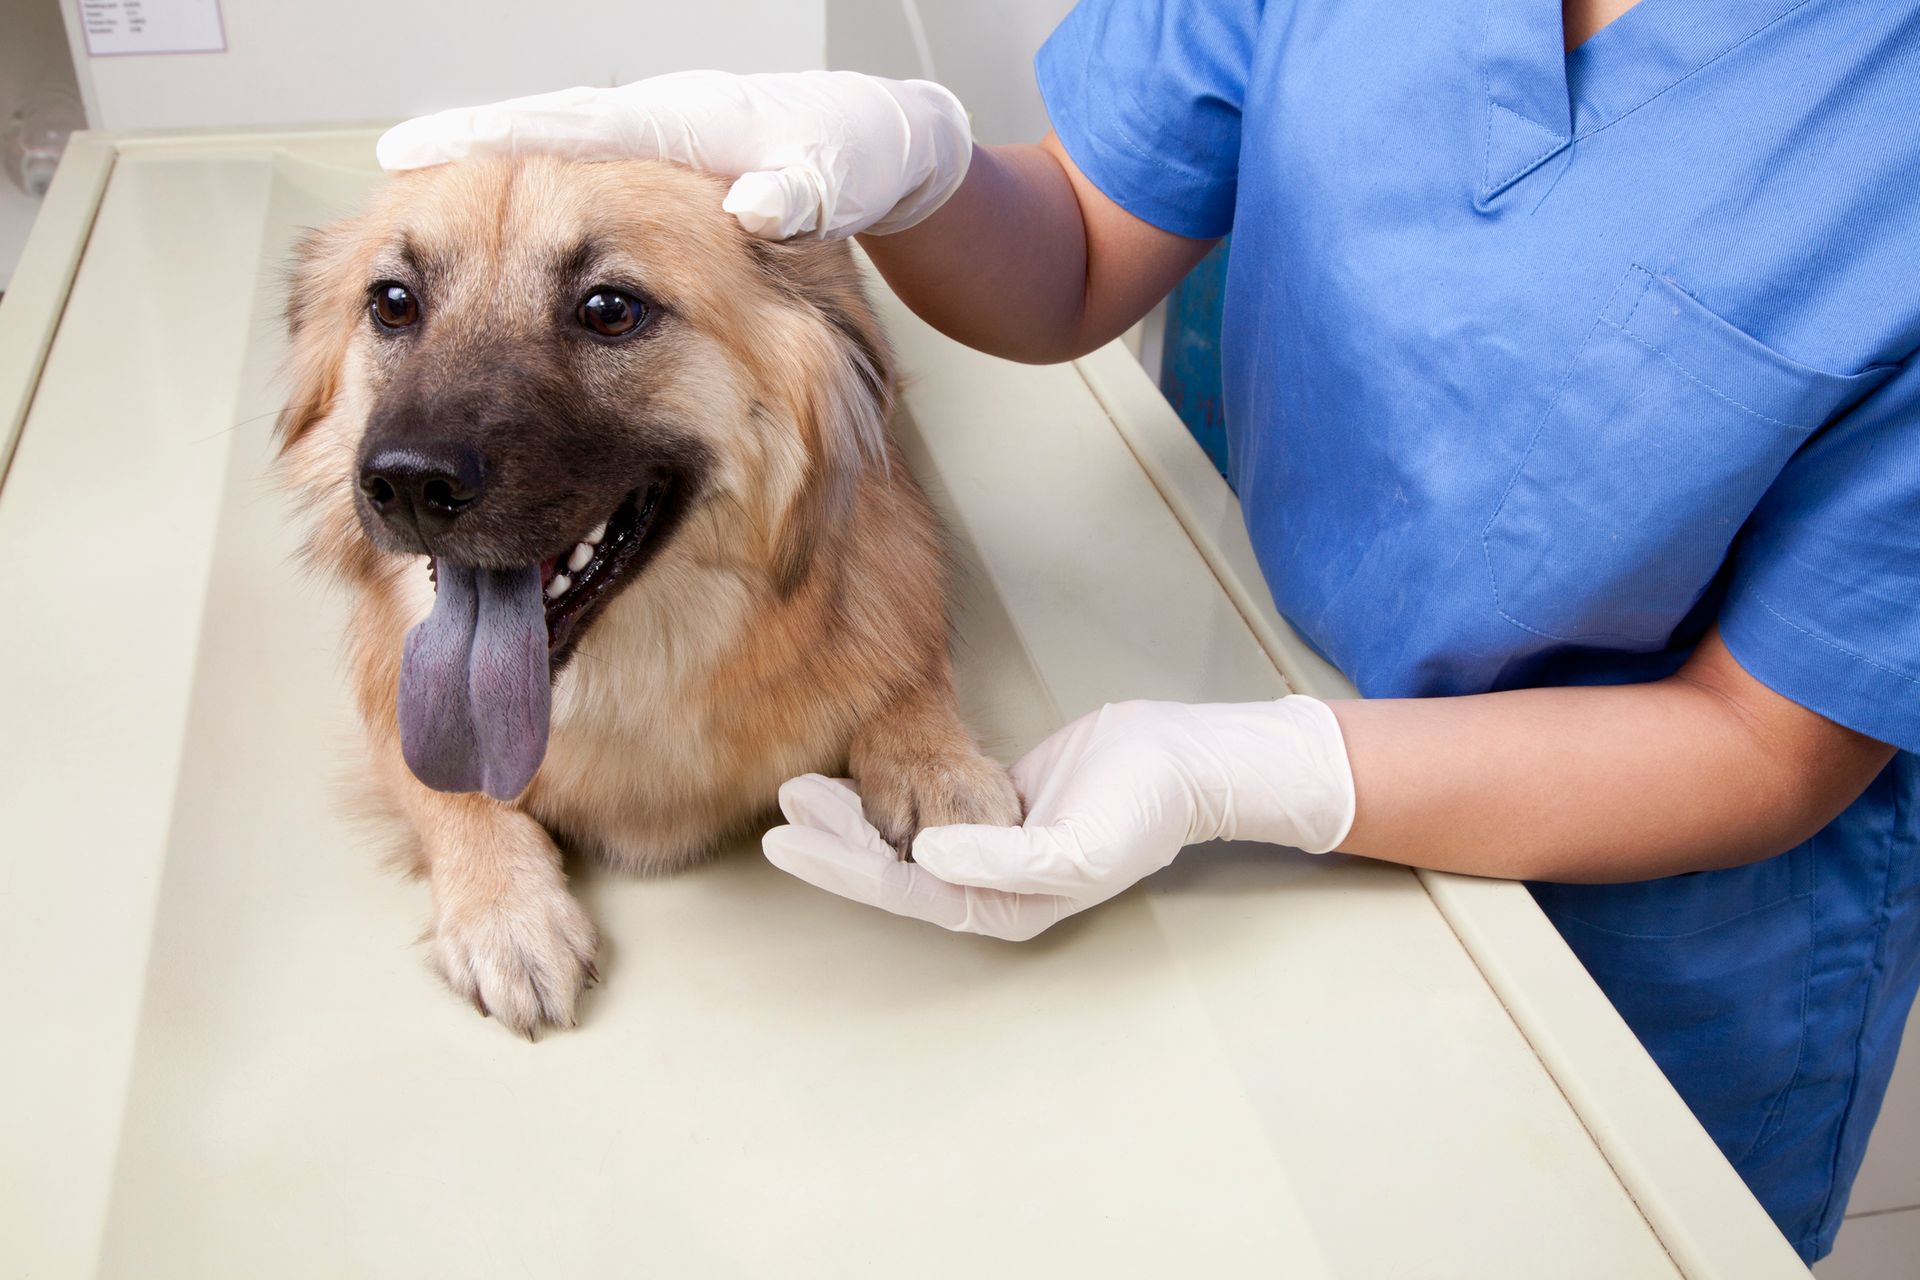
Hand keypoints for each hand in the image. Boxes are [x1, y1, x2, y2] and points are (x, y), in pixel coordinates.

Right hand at [377, 69, 972, 240]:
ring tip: (412, 202)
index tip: (418, 149)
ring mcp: (643, 151)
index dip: (493, 137)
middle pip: (538, 135)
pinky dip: (523, 195)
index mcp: (684, 132)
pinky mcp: (644, 182)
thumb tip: (756, 206)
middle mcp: (650, 134)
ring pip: (548, 157)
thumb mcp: (839, 179)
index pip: (572, 128)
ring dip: (484, 174)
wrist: (874, 151)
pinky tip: (482, 231)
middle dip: (464, 149)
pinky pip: (569, 184)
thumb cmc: (857, 163)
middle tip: (392, 166)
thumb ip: (799, 196)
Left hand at [762, 697, 1355, 939]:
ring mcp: (990, 847)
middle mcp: (988, 885)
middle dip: (834, 840)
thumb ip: (999, 860)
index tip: (785, 841)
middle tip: (784, 804)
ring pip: (904, 838)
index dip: (839, 867)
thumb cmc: (1139, 807)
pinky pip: (928, 805)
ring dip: (854, 816)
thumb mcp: (1076, 844)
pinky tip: (861, 773)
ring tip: (804, 788)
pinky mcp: (995, 806)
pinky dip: (890, 791)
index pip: (901, 891)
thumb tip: (925, 860)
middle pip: (891, 868)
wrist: (1184, 761)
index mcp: (1002, 906)